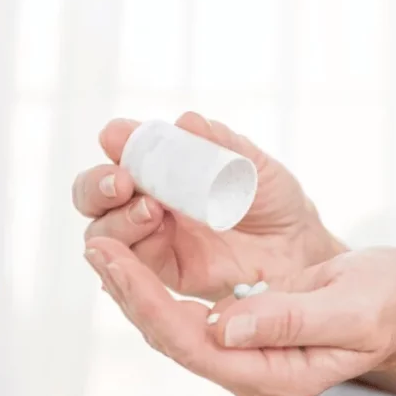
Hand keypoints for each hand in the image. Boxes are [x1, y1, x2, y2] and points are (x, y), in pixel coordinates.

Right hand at [72, 112, 344, 300]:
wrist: (301, 246)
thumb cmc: (275, 199)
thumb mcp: (253, 165)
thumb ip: (221, 144)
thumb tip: (186, 121)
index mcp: (163, 169)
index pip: (121, 154)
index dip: (115, 143)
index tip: (119, 138)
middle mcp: (148, 202)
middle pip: (94, 195)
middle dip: (98, 185)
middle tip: (123, 182)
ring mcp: (154, 239)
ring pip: (105, 233)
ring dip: (118, 220)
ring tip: (152, 211)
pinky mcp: (167, 273)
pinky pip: (133, 266)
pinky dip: (133, 252)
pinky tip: (156, 235)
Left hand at [83, 239, 395, 395]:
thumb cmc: (390, 305)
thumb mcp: (350, 310)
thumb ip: (289, 321)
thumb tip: (221, 327)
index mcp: (277, 375)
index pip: (191, 343)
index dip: (146, 300)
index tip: (111, 257)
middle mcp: (254, 373)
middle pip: (173, 338)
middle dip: (131, 290)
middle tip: (95, 244)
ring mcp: (252, 356)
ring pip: (177, 326)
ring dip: (141, 286)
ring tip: (106, 245)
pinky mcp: (252, 333)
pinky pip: (194, 312)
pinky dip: (166, 282)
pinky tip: (146, 255)